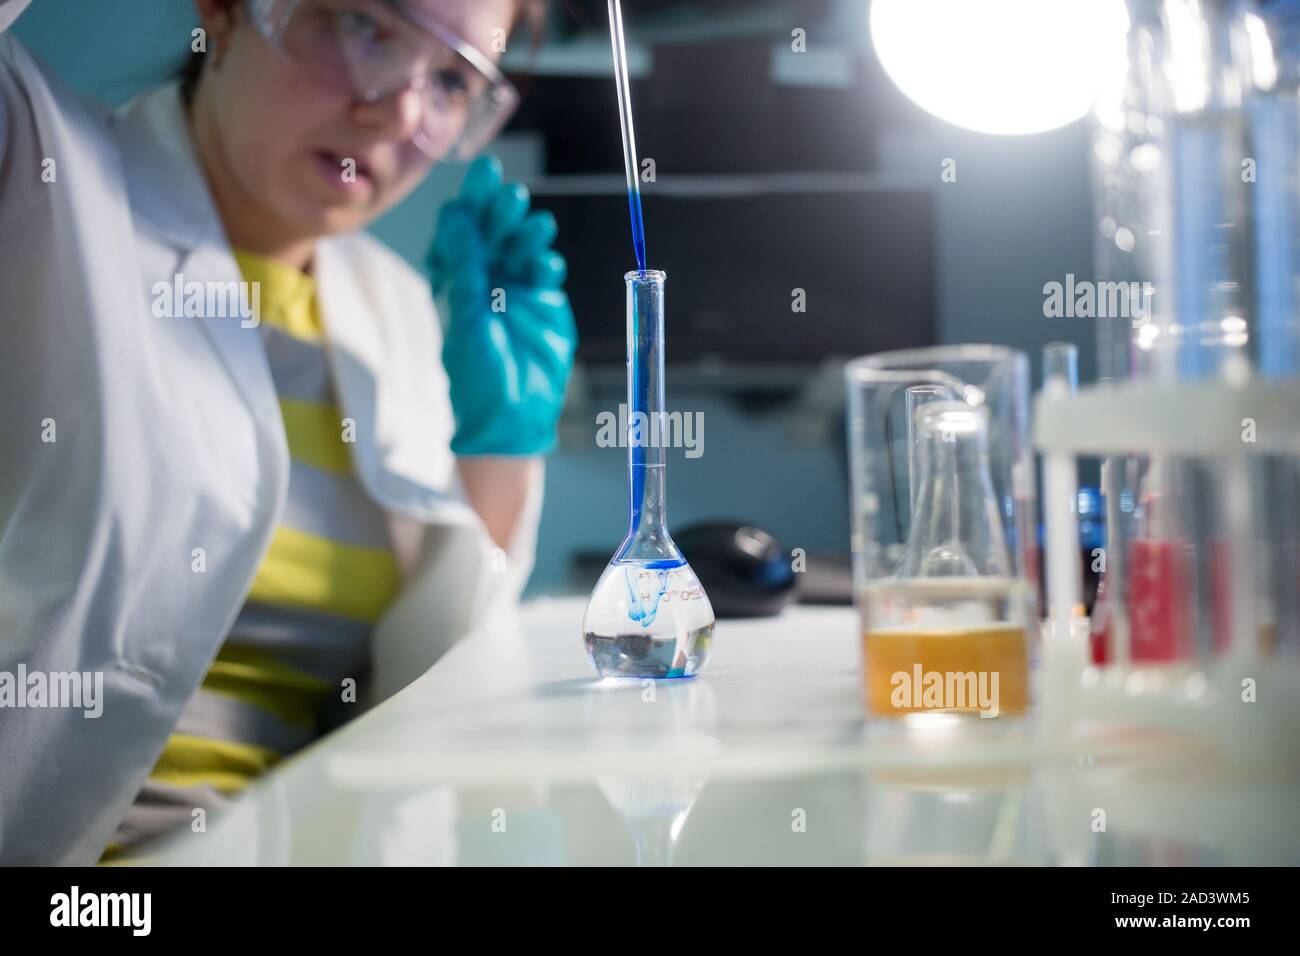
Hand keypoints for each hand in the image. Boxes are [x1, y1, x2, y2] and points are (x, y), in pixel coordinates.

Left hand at [428, 157, 577, 455]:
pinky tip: (545, 264)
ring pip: (521, 246)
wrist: (513, 416)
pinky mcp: (544, 301)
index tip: (485, 176)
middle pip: (493, 230)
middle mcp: (484, 277)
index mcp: (454, 280)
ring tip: (536, 226)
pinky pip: (545, 270)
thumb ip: (466, 267)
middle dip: (502, 211)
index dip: (471, 202)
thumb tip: (459, 216)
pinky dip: (546, 262)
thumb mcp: (466, 319)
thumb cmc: (477, 376)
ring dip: (528, 233)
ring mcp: (515, 287)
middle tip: (511, 198)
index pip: (460, 230)